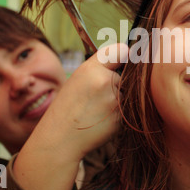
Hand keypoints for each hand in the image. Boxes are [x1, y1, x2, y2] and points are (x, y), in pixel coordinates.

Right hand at [13, 43, 127, 189]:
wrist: (59, 138)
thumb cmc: (69, 106)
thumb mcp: (79, 78)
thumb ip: (102, 66)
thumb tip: (130, 54)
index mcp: (91, 68)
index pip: (121, 51)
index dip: (125, 55)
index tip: (126, 58)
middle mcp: (104, 81)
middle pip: (127, 75)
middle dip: (119, 83)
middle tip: (99, 95)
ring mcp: (114, 101)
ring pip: (128, 94)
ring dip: (120, 100)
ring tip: (98, 108)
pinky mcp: (120, 118)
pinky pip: (127, 110)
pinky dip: (118, 115)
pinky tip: (101, 119)